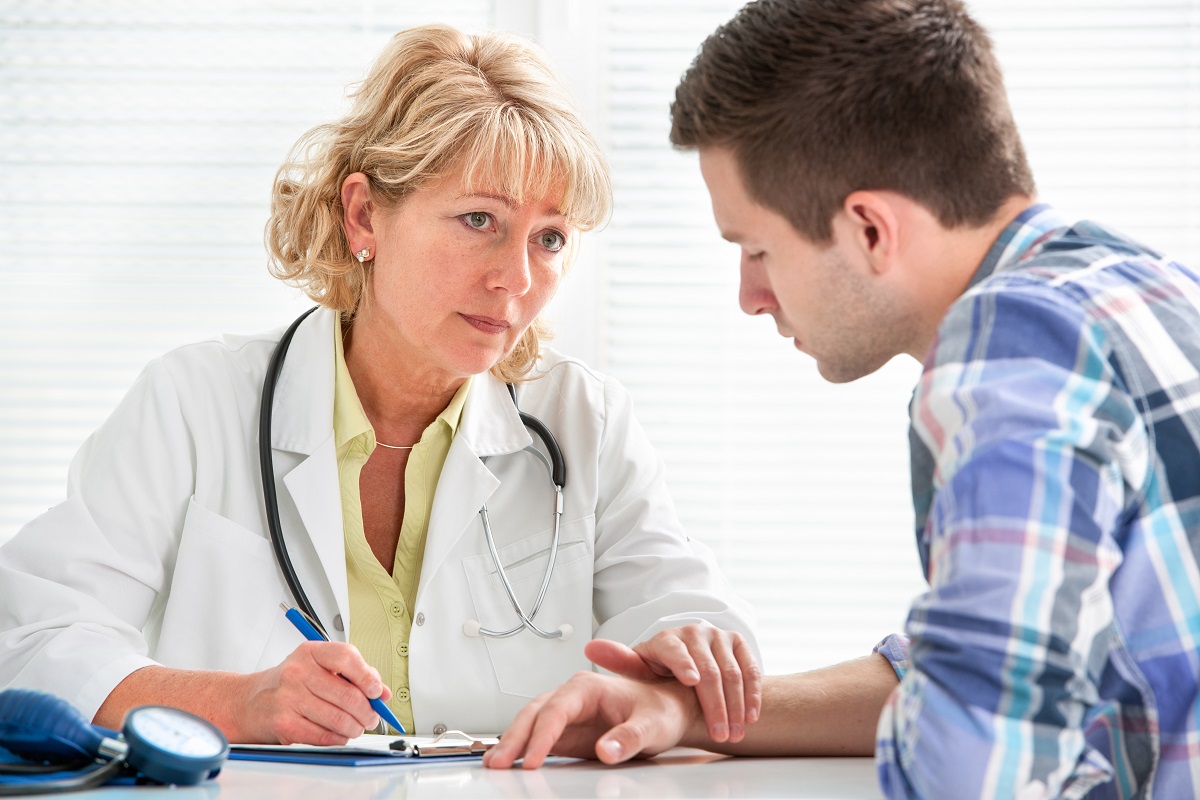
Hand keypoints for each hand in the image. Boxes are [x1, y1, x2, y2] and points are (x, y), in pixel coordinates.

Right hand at [238, 641, 390, 743]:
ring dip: (356, 728)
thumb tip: (383, 693)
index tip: (377, 691)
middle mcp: (297, 672)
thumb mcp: (319, 667)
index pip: (346, 657)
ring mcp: (288, 698)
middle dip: (368, 712)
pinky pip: (323, 736)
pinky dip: (339, 739)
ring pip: (339, 719)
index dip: (367, 676)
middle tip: (372, 718)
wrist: (250, 701)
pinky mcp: (284, 723)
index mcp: (310, 652)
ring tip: (358, 727)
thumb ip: (354, 674)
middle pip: (348, 695)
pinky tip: (340, 735)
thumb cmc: (291, 683)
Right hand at [483, 671, 698, 768]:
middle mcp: (572, 696)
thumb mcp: (652, 725)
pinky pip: (537, 738)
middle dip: (514, 738)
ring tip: (494, 764)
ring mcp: (566, 714)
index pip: (556, 710)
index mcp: (588, 686)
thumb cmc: (661, 710)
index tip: (533, 760)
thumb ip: (629, 738)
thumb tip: (606, 751)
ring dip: (512, 743)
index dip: (542, 735)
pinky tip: (508, 761)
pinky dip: (520, 748)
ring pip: (530, 724)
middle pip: (535, 714)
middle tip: (498, 763)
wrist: (668, 711)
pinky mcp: (566, 732)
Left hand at [586, 624, 760, 742]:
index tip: (692, 681)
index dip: (683, 663)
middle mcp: (693, 632)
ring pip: (732, 672)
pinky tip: (752, 715)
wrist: (687, 660)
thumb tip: (591, 648)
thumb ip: (620, 661)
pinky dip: (753, 693)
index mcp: (666, 639)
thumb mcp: (639, 668)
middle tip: (719, 733)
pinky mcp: (738, 642)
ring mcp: (718, 636)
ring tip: (735, 732)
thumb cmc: (659, 670)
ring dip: (736, 705)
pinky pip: (750, 668)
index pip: (674, 648)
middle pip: (709, 669)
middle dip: (715, 704)